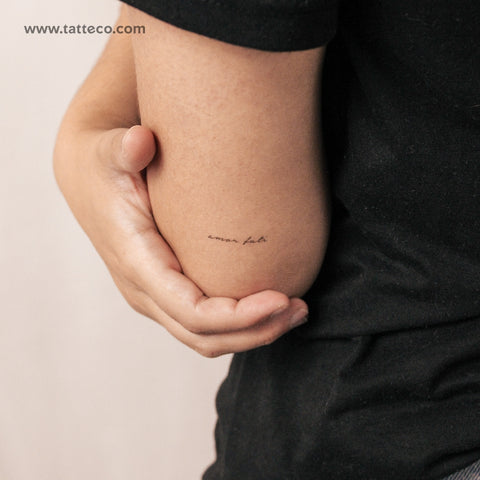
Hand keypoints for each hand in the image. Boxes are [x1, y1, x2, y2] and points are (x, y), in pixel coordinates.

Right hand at [54, 124, 307, 356]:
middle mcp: (143, 291)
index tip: (282, 298)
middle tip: (300, 309)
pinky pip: (204, 325)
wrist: (91, 181)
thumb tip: (140, 141)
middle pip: (204, 336)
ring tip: (295, 312)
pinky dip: (239, 324)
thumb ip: (123, 149)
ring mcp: (153, 297)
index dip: (238, 315)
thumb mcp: (110, 153)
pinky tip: (269, 305)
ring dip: (253, 332)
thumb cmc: (106, 168)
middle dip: (255, 331)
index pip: (191, 311)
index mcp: (136, 263)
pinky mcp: (166, 292)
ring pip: (206, 339)